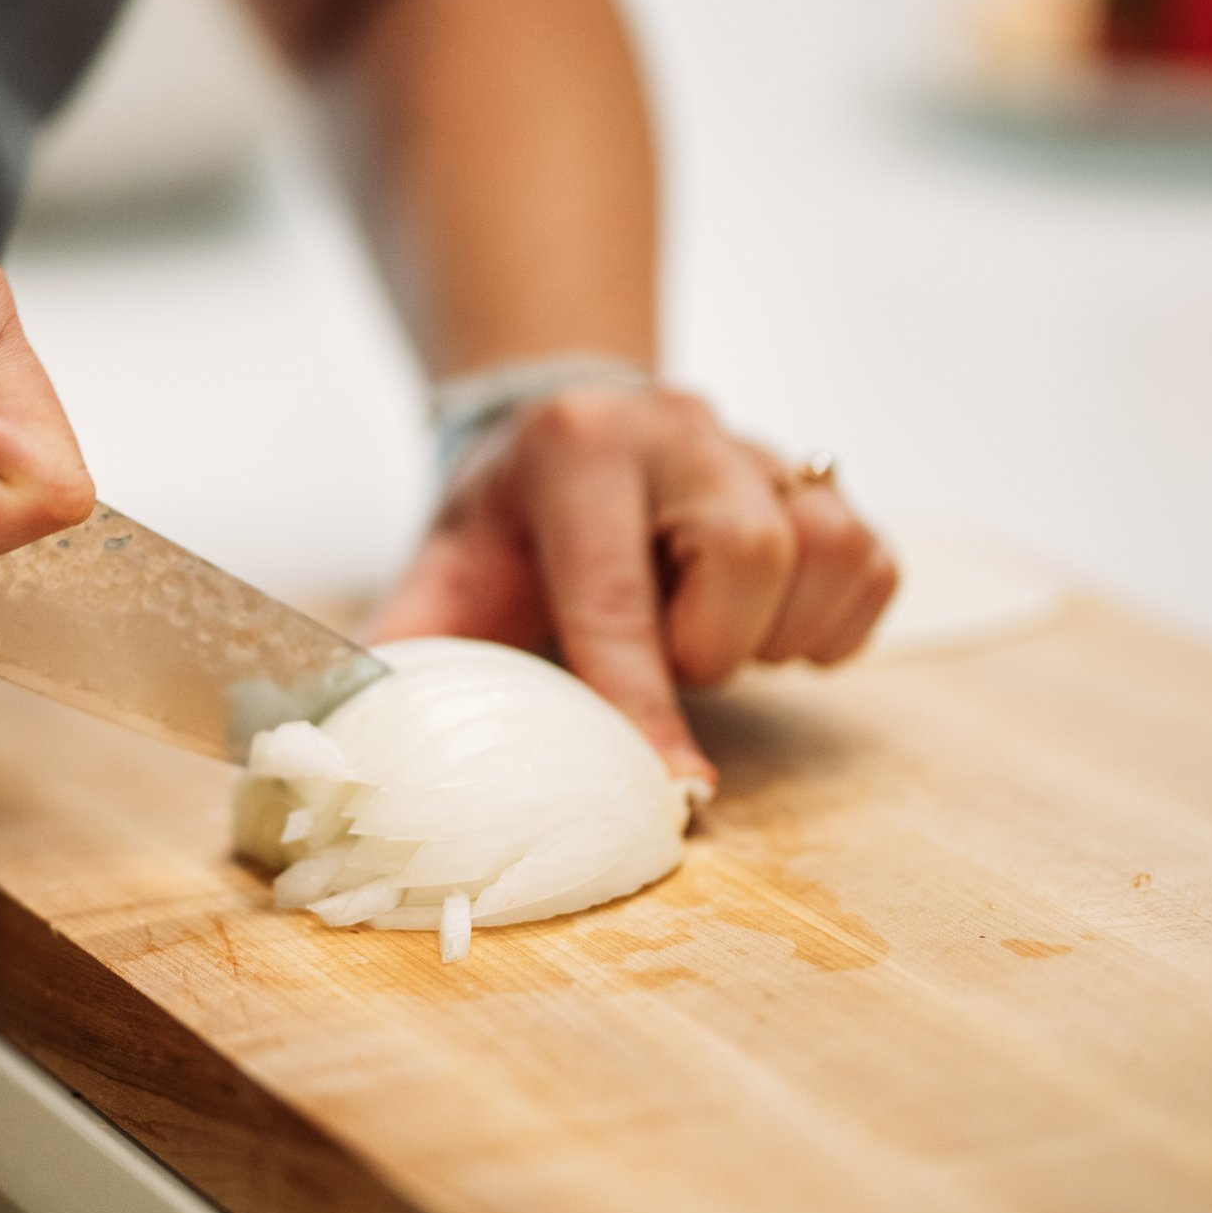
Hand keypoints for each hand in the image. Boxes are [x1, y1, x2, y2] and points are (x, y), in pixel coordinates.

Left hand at [365, 385, 898, 793]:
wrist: (559, 437)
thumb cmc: (500, 531)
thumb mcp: (437, 578)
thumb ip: (397, 657)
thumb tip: (340, 750)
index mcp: (572, 448)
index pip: (616, 590)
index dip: (641, 699)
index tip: (671, 785)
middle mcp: (677, 427)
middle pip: (750, 551)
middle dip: (711, 644)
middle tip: (664, 659)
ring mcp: (760, 444)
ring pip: (825, 551)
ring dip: (774, 632)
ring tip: (706, 637)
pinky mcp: (821, 477)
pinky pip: (871, 563)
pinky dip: (830, 624)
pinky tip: (762, 627)